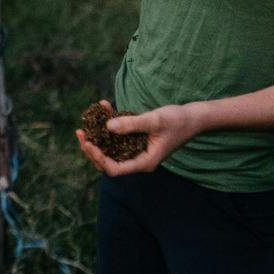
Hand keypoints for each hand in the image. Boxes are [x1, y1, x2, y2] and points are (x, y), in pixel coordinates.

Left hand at [73, 100, 202, 176]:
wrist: (193, 117)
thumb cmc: (178, 121)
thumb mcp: (154, 121)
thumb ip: (132, 124)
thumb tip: (108, 126)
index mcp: (144, 162)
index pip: (115, 169)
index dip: (98, 158)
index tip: (88, 142)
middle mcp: (138, 159)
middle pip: (109, 161)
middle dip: (93, 148)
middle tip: (80, 133)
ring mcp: (137, 149)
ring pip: (111, 148)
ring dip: (98, 135)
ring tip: (87, 121)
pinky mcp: (137, 139)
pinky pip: (119, 134)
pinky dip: (111, 122)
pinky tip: (104, 105)